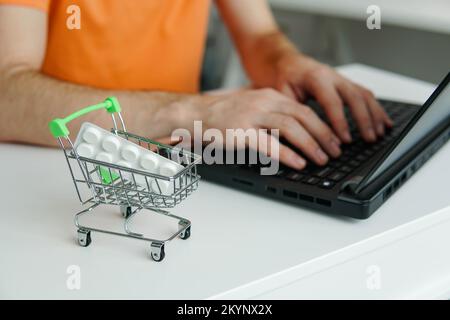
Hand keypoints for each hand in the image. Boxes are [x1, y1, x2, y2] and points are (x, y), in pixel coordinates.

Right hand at [200, 89, 342, 168]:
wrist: (195, 115)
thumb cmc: (223, 115)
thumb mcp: (253, 108)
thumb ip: (273, 116)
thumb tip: (296, 133)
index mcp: (270, 96)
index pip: (304, 109)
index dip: (322, 125)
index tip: (333, 139)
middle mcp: (264, 102)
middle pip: (303, 116)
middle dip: (323, 135)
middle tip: (335, 151)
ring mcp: (253, 116)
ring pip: (291, 128)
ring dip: (310, 145)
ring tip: (321, 159)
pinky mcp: (242, 131)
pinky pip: (270, 143)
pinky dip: (287, 154)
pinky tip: (298, 163)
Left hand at [271, 54, 392, 142]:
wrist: (287, 64)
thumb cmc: (284, 79)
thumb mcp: (282, 94)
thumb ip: (292, 111)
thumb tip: (299, 134)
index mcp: (316, 77)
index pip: (332, 101)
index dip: (340, 122)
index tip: (344, 140)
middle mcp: (333, 76)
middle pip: (355, 97)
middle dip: (364, 120)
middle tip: (369, 140)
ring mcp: (342, 79)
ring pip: (364, 95)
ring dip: (374, 115)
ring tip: (379, 134)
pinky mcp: (347, 84)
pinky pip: (366, 95)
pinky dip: (377, 110)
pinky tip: (384, 123)